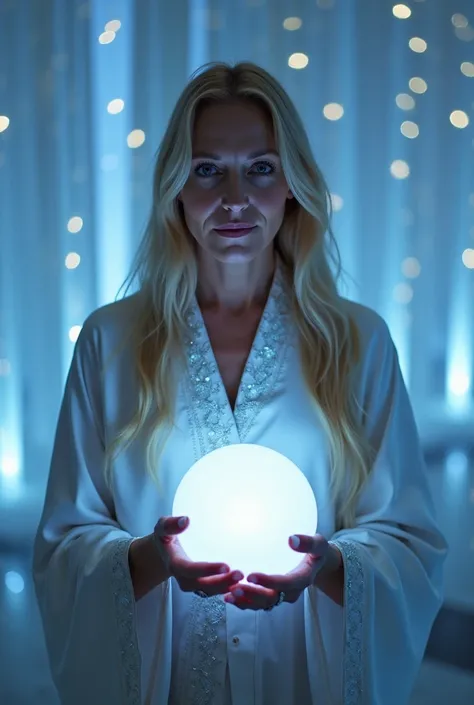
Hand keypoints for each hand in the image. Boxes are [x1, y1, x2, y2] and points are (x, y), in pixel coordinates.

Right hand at [153, 515, 243, 596]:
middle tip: (240, 574)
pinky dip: (228, 588)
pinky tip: (243, 582)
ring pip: (212, 591)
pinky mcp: (202, 585)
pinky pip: (215, 590)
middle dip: (222, 583)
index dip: (208, 570)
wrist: (163, 553)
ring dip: (228, 587)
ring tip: (244, 579)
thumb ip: (171, 525)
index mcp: (176, 565)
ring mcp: (194, 584)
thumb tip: (185, 520)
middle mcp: (185, 579)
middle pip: (204, 586)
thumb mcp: (162, 528)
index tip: (226, 566)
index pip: (192, 570)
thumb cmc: (165, 537)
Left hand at [224, 534, 341, 610]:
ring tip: (228, 596)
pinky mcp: (274, 596)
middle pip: (270, 599)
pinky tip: (229, 597)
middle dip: (252, 595)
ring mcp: (282, 596)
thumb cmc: (317, 551)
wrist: (318, 564)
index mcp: (302, 579)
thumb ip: (307, 543)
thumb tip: (291, 539)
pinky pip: (259, 604)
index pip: (284, 583)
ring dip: (246, 602)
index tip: (250, 575)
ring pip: (263, 604)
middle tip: (234, 589)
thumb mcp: (318, 544)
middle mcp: (291, 592)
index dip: (267, 582)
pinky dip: (245, 602)